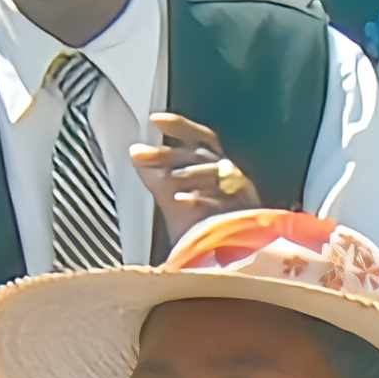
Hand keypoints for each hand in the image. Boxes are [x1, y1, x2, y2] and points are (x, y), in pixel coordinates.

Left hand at [126, 111, 259, 235]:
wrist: (220, 258)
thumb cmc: (199, 221)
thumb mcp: (172, 193)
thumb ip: (156, 172)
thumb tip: (135, 150)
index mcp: (214, 164)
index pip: (199, 138)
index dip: (180, 126)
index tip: (155, 120)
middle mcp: (230, 174)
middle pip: (203, 154)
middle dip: (172, 153)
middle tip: (143, 152)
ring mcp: (239, 194)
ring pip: (217, 174)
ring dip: (190, 173)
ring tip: (167, 177)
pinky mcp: (243, 217)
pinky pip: (222, 204)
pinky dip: (200, 200)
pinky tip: (180, 200)